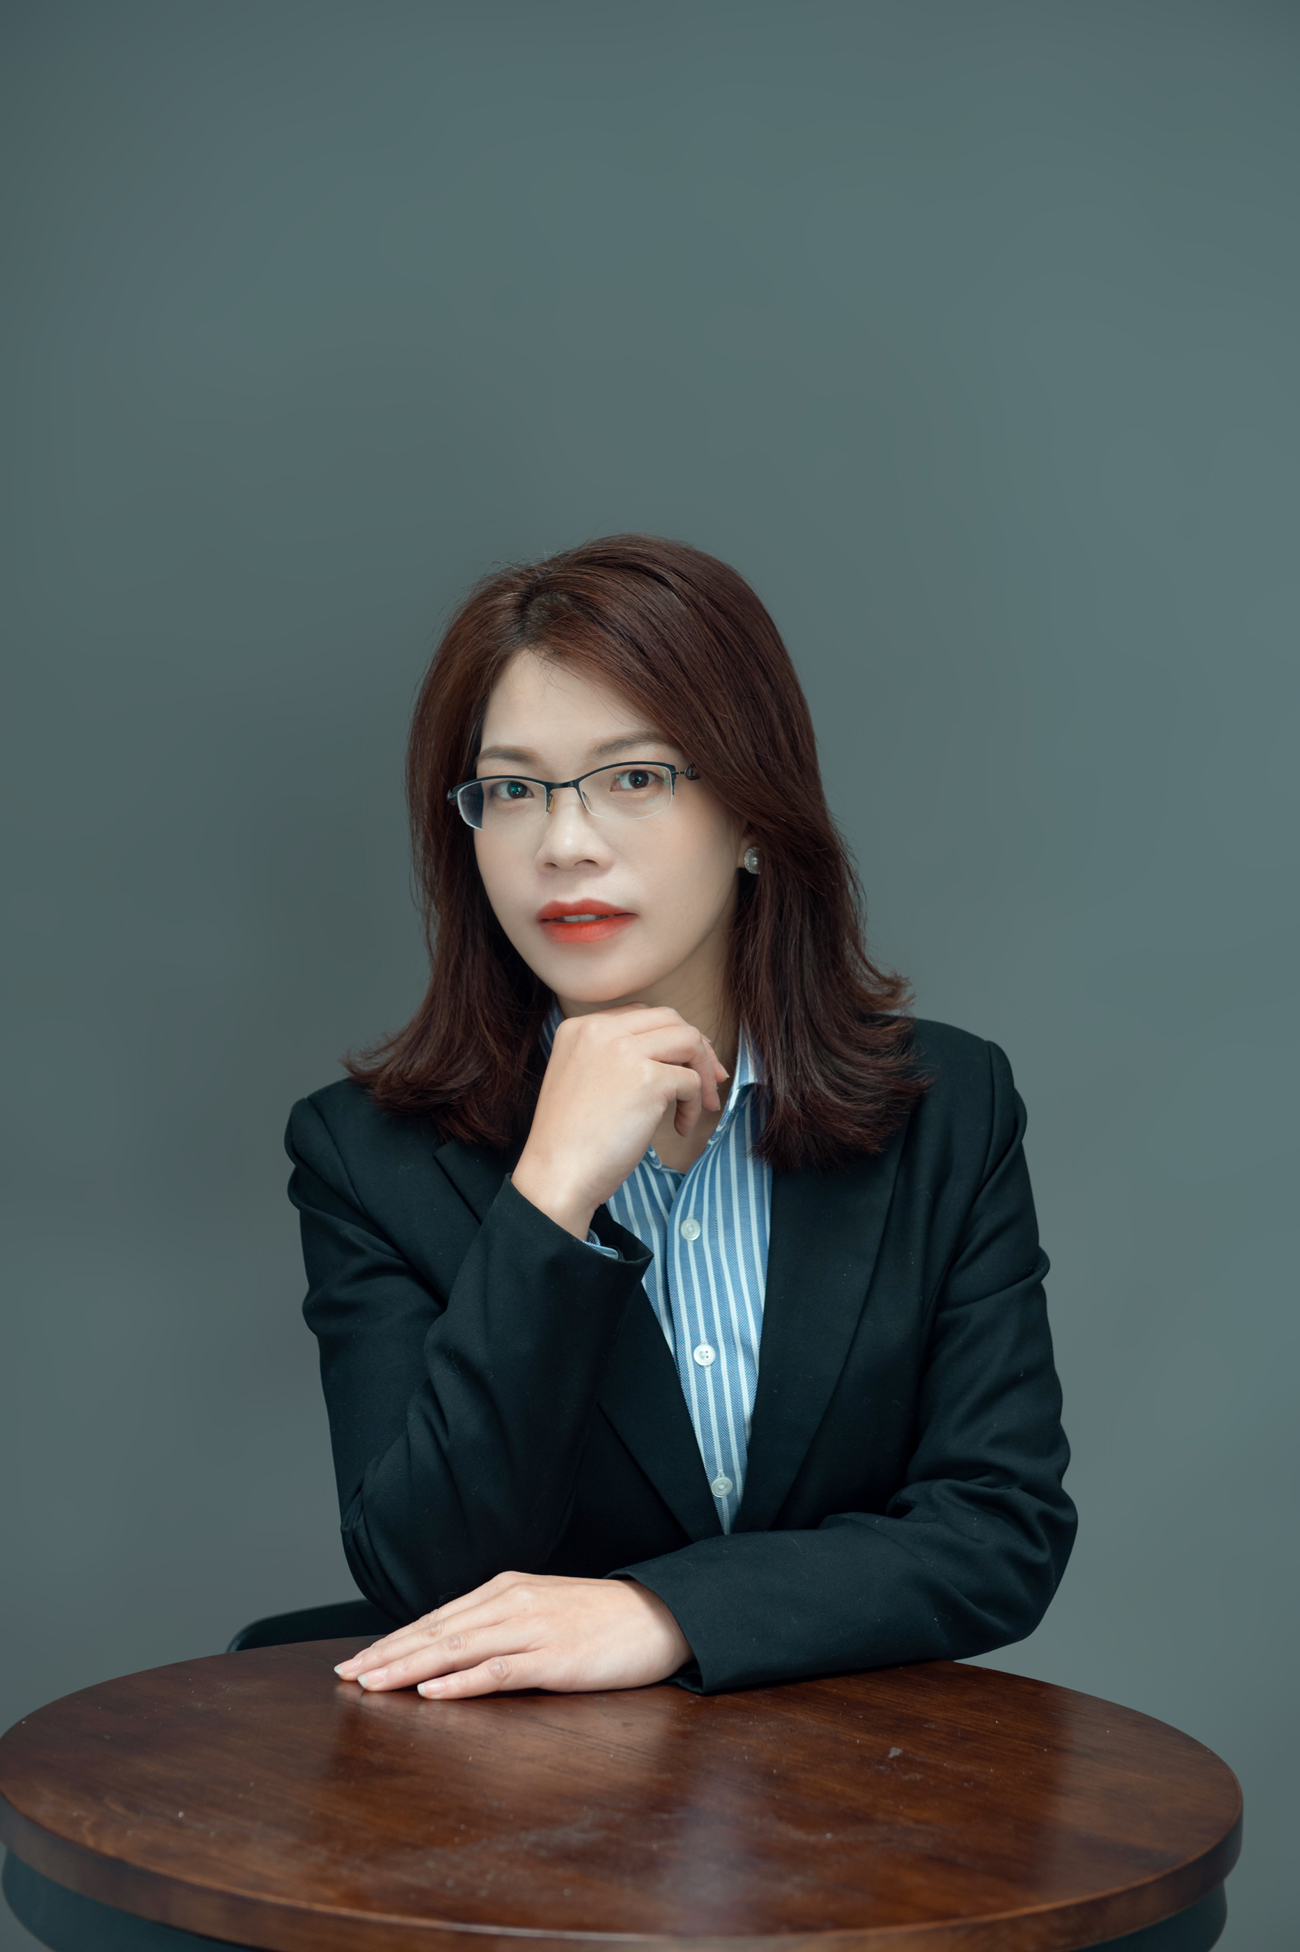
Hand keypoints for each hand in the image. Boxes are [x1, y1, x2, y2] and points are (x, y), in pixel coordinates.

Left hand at [332, 1572, 691, 1698]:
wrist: (659, 1614)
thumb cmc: (601, 1617)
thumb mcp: (542, 1610)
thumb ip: (499, 1624)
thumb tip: (452, 1651)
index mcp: (505, 1590)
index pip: (436, 1618)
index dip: (393, 1640)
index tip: (356, 1660)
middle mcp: (510, 1603)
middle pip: (437, 1632)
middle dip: (387, 1655)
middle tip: (346, 1675)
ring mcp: (531, 1630)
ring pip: (457, 1649)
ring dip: (410, 1668)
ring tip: (373, 1683)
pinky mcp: (553, 1658)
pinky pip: (499, 1671)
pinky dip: (462, 1682)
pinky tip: (434, 1692)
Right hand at [511, 1005, 728, 1236]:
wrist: (556, 1174)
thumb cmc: (571, 1140)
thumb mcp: (581, 1079)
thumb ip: (613, 1057)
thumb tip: (673, 1054)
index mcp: (580, 1027)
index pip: (640, 1013)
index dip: (670, 1036)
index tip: (686, 1061)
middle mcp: (600, 1030)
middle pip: (670, 1018)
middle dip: (698, 1046)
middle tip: (712, 1077)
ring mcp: (624, 1051)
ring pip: (689, 1040)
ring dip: (705, 1072)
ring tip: (703, 1103)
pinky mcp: (647, 1078)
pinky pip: (691, 1081)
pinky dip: (694, 1106)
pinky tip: (680, 1128)